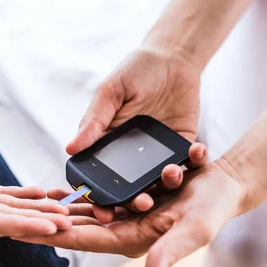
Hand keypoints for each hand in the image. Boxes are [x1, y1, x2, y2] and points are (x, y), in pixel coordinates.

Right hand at [0, 142, 70, 235]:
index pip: (1, 225)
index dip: (29, 226)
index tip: (54, 228)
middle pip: (12, 220)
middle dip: (41, 221)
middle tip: (70, 221)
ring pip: (11, 208)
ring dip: (36, 209)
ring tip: (63, 208)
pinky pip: (1, 194)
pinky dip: (21, 194)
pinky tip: (40, 191)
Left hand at [13, 160, 245, 266]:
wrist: (225, 184)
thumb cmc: (213, 209)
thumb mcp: (194, 230)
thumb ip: (170, 253)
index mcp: (133, 240)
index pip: (83, 240)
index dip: (52, 237)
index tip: (21, 233)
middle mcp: (126, 229)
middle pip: (77, 227)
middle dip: (47, 223)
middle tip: (12, 217)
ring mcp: (127, 214)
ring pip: (83, 211)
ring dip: (58, 207)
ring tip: (28, 201)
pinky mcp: (131, 198)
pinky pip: (98, 195)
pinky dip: (77, 192)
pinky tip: (58, 185)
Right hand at [68, 44, 202, 214]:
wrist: (172, 57)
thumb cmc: (134, 70)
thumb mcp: (111, 92)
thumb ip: (94, 120)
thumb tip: (70, 148)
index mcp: (108, 145)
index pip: (100, 178)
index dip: (99, 197)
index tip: (101, 209)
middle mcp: (132, 156)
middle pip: (131, 188)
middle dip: (135, 201)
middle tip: (141, 204)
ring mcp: (158, 155)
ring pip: (161, 181)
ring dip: (166, 184)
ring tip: (169, 174)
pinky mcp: (183, 148)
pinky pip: (190, 162)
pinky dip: (194, 160)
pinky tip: (195, 151)